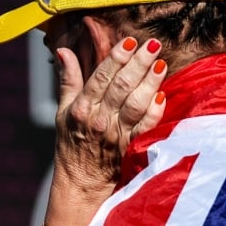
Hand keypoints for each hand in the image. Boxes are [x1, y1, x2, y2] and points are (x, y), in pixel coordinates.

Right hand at [52, 36, 166, 195]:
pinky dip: (154, 111)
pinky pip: (146, 127)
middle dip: (139, 63)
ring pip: (136, 104)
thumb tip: (64, 51)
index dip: (117, 57)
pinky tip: (162, 94)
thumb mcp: (63, 112)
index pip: (101, 77)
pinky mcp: (130, 148)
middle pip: (122, 86)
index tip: (130, 40)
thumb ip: (68, 80)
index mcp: (82, 108)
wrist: (81, 184)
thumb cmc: (72, 145)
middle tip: (153, 44)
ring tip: (160, 63)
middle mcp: (99, 120)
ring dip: (150, 82)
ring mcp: (116, 135)